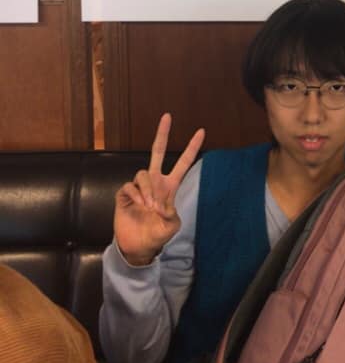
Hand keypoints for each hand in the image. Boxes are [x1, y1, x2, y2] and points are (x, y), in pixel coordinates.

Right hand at [113, 113, 204, 265]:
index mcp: (170, 187)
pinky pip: (129, 186)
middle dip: (162, 133)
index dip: (191, 148)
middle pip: (157, 152)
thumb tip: (162, 204)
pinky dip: (135, 194)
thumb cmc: (157, 234)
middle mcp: (155, 182)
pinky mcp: (125, 194)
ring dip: (147, 189)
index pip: (183, 163)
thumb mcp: (171, 226)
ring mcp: (140, 187)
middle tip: (168, 116)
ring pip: (143, 173)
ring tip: (150, 206)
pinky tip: (138, 205)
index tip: (202, 131)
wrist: (138, 247)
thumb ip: (171, 214)